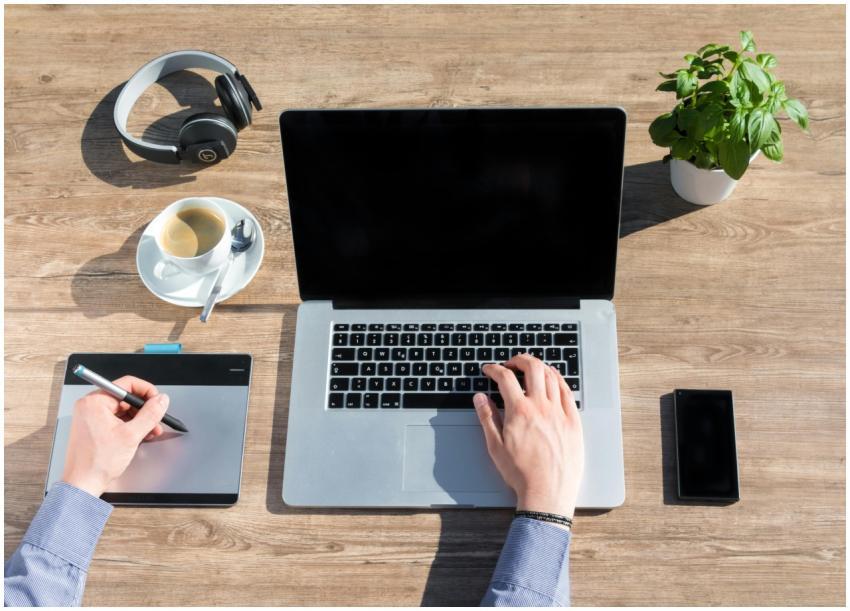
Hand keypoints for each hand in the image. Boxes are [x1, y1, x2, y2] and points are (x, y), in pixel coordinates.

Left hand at [61, 376, 169, 497]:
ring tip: (151, 431)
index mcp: (94, 402)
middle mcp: (90, 406)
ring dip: (140, 420)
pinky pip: (117, 420)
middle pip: (126, 398)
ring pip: (123, 410)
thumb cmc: (97, 463)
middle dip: (145, 410)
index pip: (127, 384)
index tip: (158, 401)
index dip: (147, 391)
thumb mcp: (131, 435)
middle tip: (157, 420)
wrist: (83, 485)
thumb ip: (150, 414)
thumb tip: (161, 400)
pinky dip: (131, 426)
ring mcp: (91, 417)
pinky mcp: (94, 427)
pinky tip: (141, 435)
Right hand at [474, 354, 583, 520]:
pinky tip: (553, 379)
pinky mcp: (573, 421)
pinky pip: (567, 392)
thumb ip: (487, 418)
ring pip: (552, 376)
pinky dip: (559, 380)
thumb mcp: (495, 446)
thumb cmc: (521, 474)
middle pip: (532, 368)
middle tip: (511, 363)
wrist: (547, 493)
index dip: (494, 369)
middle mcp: (541, 407)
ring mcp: (560, 413)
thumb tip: (480, 398)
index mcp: (519, 411)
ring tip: (531, 369)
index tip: (489, 369)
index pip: (505, 378)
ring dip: (539, 366)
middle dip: (519, 359)